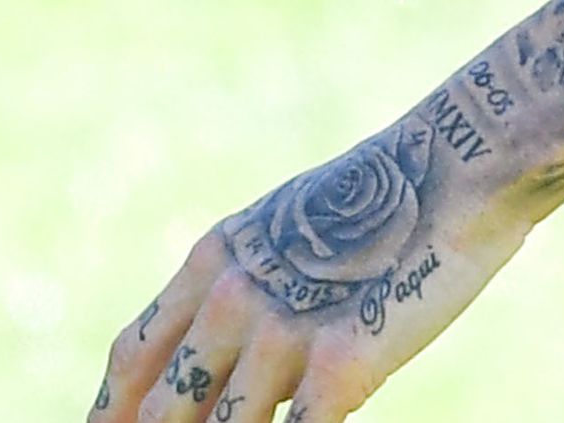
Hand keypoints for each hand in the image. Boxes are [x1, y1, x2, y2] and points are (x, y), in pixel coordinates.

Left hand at [90, 116, 523, 420]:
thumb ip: (248, 285)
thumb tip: (226, 345)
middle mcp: (231, 299)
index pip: (135, 355)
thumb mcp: (285, 230)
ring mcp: (283, 333)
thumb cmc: (383, 202)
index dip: (110, 408)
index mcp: (213, 262)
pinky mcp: (341, 365)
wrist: (452, 165)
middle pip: (162, 405)